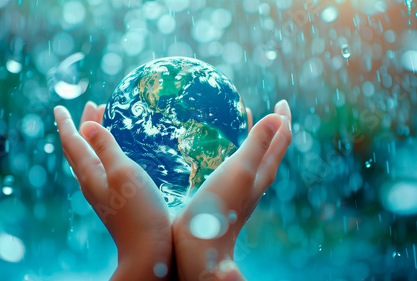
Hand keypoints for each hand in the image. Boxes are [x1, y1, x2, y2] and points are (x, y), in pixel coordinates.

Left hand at [54, 102, 172, 279]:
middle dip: (82, 126)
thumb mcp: (123, 172)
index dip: (65, 123)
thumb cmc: (138, 210)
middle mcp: (91, 182)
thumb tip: (87, 125)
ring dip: (94, 138)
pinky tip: (114, 154)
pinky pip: (102, 167)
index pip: (72, 142)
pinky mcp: (114, 199)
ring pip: (91, 158)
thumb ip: (106, 148)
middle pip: (79, 149)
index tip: (58, 107)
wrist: (147, 249)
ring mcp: (102, 192)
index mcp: (90, 173)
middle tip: (91, 106)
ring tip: (103, 122)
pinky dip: (104, 152)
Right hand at [172, 100, 291, 280]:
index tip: (281, 101)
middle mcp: (255, 179)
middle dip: (273, 126)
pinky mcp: (224, 193)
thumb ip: (257, 144)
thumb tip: (276, 118)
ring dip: (255, 137)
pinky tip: (221, 150)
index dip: (283, 119)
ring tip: (248, 122)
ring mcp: (240, 188)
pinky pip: (235, 164)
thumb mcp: (240, 170)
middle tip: (272, 109)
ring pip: (253, 156)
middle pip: (271, 148)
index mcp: (263, 172)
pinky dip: (235, 149)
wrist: (199, 244)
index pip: (282, 140)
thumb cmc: (219, 207)